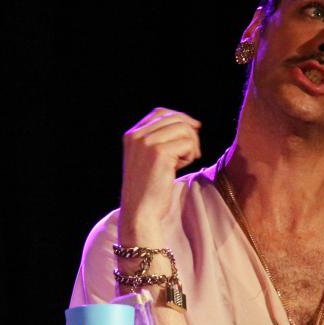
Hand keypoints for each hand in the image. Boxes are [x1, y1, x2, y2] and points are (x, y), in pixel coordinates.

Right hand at [119, 108, 201, 241]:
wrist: (139, 212)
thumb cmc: (148, 188)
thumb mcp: (147, 158)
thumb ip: (158, 139)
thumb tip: (190, 123)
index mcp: (131, 135)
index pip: (160, 113)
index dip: (180, 118)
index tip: (193, 131)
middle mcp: (136, 135)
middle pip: (175, 118)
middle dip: (189, 134)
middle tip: (192, 153)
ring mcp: (147, 143)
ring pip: (183, 129)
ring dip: (191, 145)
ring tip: (185, 162)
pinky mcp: (159, 153)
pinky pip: (187, 143)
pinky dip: (190, 155)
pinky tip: (181, 168)